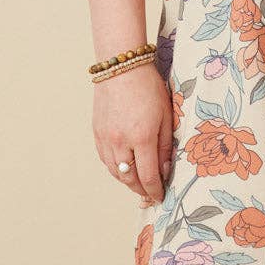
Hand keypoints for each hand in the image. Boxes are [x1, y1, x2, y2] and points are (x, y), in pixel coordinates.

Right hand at [92, 61, 173, 203]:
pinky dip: (116, 169)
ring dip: (128, 182)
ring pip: (115, 172)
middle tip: (151, 194)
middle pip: (130, 179)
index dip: (155, 191)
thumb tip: (165, 169)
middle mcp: (121, 142)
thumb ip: (165, 145)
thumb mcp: (167, 114)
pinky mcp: (97, 133)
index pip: (148, 176)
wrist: (122, 67)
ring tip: (139, 184)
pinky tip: (124, 168)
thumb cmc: (149, 87)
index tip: (161, 197)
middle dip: (142, 190)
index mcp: (142, 137)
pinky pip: (106, 160)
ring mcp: (106, 139)